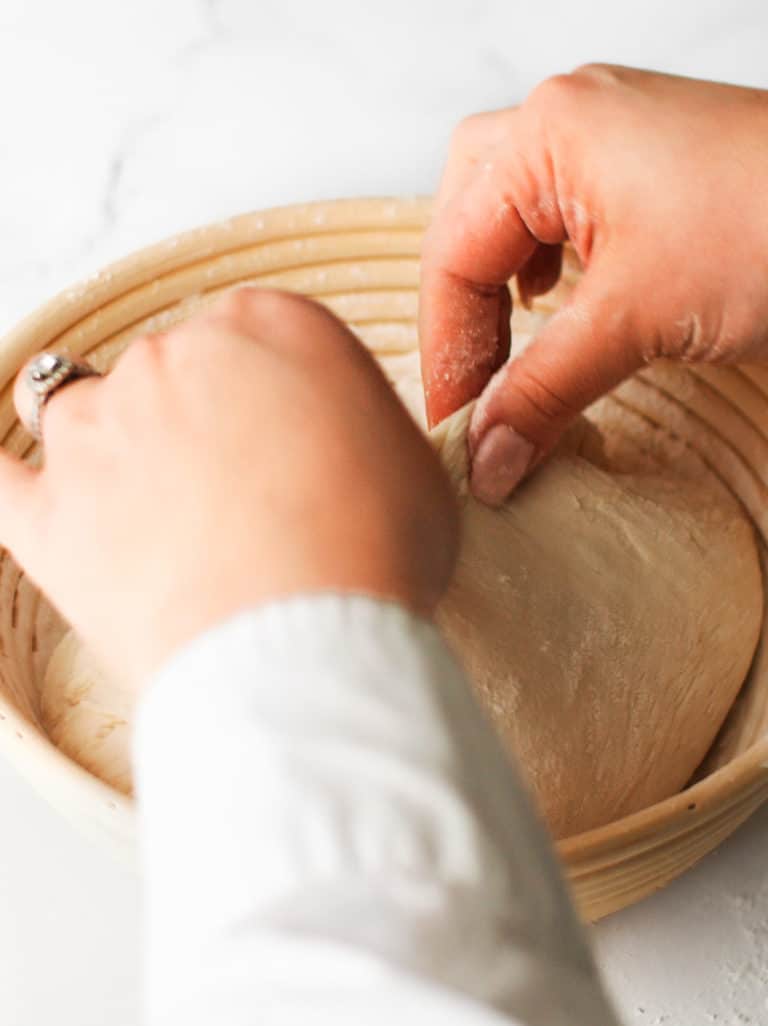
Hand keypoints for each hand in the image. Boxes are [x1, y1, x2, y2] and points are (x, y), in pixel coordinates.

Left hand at [4, 289, 457, 685]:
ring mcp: (98, 431)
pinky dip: (8, 479)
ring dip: (118, 453)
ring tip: (161, 521)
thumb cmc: (371, 558)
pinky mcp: (46, 514)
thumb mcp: (407, 465)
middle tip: (236, 501)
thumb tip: (333, 438)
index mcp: (269, 326)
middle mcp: (172, 356)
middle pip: (169, 371)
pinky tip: (24, 485)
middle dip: (197, 423)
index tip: (285, 442)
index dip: (272, 396)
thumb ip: (354, 424)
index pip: (254, 336)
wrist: (304, 649)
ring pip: (89, 416)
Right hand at [420, 66, 767, 503]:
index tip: (456, 430)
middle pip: (464, 216)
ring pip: (506, 205)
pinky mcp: (647, 162)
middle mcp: (570, 117)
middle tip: (471, 385)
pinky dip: (539, 259)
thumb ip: (544, 393)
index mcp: (549, 134)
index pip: (454, 255)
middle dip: (459, 307)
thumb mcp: (638, 321)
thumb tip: (485, 460)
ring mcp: (611, 132)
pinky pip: (559, 205)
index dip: (447, 353)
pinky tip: (552, 295)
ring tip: (499, 340)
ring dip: (492, 278)